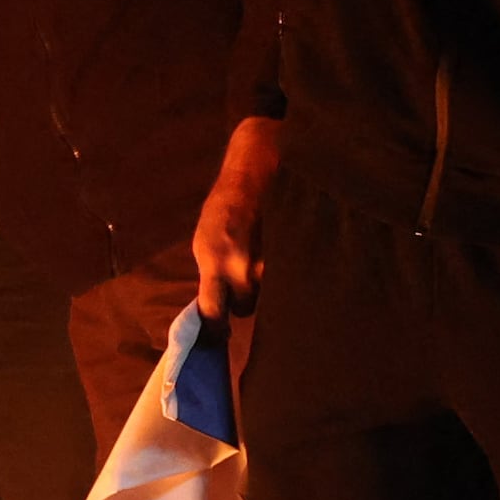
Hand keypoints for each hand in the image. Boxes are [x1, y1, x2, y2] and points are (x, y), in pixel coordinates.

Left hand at [191, 113, 282, 320]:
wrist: (255, 164)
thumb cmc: (225, 202)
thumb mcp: (206, 238)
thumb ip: (213, 272)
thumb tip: (218, 307)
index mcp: (213, 261)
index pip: (213, 312)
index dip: (216, 327)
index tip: (219, 335)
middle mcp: (242, 265)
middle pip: (247, 308)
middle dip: (247, 301)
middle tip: (249, 284)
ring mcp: (270, 258)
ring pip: (270, 294)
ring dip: (269, 287)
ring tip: (270, 266)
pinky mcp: (292, 249)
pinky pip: (291, 277)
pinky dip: (290, 275)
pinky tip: (291, 263)